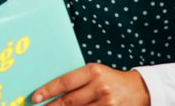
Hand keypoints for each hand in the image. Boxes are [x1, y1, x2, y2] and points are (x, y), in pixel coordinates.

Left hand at [32, 64, 149, 105]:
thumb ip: (77, 80)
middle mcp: (100, 87)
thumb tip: (51, 91)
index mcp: (93, 71)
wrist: (140, 89)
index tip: (35, 97)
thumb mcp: (95, 73)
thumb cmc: (111, 80)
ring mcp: (107, 103)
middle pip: (69, 101)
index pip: (65, 82)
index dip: (48, 90)